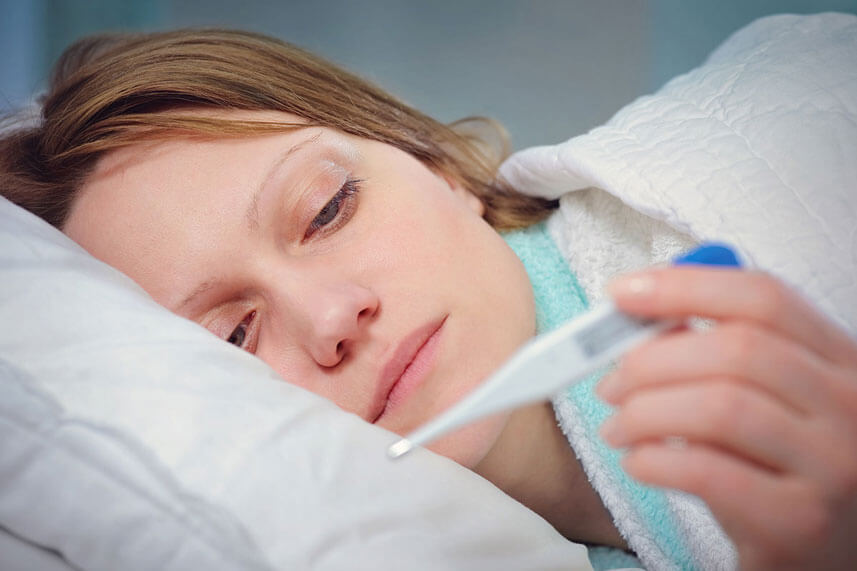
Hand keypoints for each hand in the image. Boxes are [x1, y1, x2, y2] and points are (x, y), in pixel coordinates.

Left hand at [597, 267, 856, 569]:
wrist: (823, 557)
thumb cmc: (782, 470)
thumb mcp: (772, 402)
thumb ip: (723, 354)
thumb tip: (640, 320)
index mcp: (842, 360)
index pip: (763, 297)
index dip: (682, 287)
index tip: (619, 293)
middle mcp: (852, 406)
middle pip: (735, 349)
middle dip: (650, 360)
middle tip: (609, 383)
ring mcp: (835, 466)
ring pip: (719, 407)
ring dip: (644, 412)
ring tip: (618, 429)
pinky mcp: (801, 523)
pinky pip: (708, 471)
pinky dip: (654, 460)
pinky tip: (639, 463)